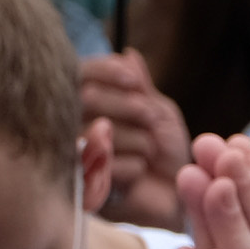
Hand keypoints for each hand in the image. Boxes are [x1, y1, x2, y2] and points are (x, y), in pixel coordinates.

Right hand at [82, 51, 188, 229]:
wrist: (179, 193)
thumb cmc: (166, 151)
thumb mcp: (159, 113)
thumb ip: (140, 86)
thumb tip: (128, 55)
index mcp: (88, 106)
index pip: (80, 73)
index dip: (105, 71)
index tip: (133, 81)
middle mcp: (71, 127)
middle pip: (87, 98)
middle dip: (129, 107)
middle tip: (150, 120)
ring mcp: (70, 157)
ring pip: (97, 130)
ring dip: (137, 140)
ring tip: (147, 154)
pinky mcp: (78, 187)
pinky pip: (105, 164)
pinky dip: (134, 167)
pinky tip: (138, 176)